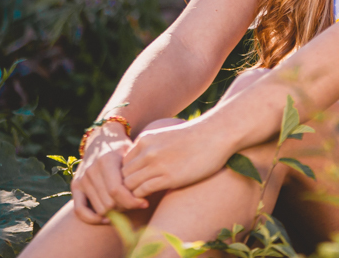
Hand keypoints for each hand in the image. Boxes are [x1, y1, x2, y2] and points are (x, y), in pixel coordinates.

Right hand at [70, 123, 147, 223]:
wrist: (102, 138)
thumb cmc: (122, 148)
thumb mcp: (133, 153)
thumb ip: (138, 170)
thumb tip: (149, 190)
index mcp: (106, 160)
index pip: (116, 190)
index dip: (132, 201)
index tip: (144, 203)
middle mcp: (91, 170)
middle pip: (109, 202)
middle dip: (126, 207)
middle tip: (136, 204)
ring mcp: (82, 178)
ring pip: (99, 208)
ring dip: (114, 212)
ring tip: (125, 205)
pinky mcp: (75, 186)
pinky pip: (79, 210)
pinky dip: (93, 218)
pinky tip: (106, 218)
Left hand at [121, 115, 238, 196]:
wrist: (217, 133)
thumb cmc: (197, 137)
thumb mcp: (168, 137)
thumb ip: (154, 148)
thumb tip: (148, 164)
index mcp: (145, 140)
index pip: (122, 163)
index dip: (123, 177)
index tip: (130, 187)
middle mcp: (147, 151)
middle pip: (121, 175)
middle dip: (121, 190)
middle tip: (126, 200)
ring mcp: (156, 163)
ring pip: (128, 185)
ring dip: (128, 197)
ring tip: (134, 205)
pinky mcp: (168, 176)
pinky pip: (142, 192)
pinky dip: (139, 200)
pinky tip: (146, 204)